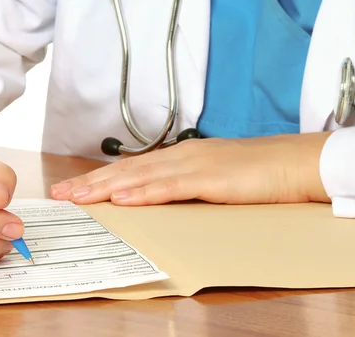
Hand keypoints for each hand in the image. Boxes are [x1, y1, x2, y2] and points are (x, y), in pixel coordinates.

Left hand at [50, 133, 331, 205]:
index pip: (133, 167)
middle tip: (61, 193)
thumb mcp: (215, 176)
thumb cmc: (258, 171)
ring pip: (139, 176)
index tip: (76, 187)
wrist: (293, 161)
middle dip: (91, 182)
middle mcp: (181, 156)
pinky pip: (168, 187)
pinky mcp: (208, 178)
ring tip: (77, 196)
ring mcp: (193, 165)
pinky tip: (120, 198)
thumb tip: (163, 196)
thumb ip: (187, 183)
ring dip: (105, 187)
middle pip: (127, 169)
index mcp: (181, 156)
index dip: (101, 177)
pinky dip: (141, 193)